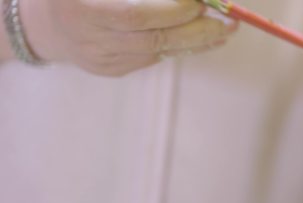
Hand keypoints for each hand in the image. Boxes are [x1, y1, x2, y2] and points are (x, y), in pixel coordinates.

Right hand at [21, 0, 236, 75]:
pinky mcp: (112, 70)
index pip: (137, 15)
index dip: (173, 11)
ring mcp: (103, 59)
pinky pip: (153, 58)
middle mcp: (93, 39)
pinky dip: (180, 48)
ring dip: (196, 42)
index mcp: (86, 10)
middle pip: (155, 40)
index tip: (200, 2)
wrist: (46, 23)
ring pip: (159, 53)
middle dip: (197, 31)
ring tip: (225, 31)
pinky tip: (202, 39)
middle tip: (229, 23)